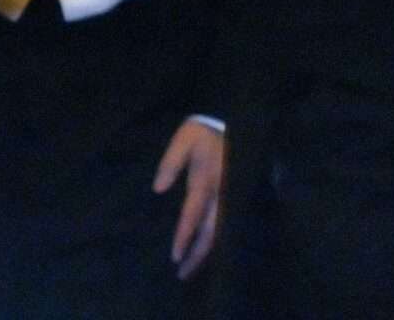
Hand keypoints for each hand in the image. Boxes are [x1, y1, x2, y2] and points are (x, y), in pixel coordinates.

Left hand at [153, 120, 224, 279]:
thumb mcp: (184, 139)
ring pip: (220, 229)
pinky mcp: (234, 193)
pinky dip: (216, 239)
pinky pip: (226, 221)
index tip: (174, 256)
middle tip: (182, 274)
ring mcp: (229, 194)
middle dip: (197, 254)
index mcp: (206, 179)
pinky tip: (208, 249)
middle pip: (210, 230)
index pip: (193, 214)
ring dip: (206, 250)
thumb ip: (171, 162)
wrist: (234, 118)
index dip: (184, 236)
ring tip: (192, 268)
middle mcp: (220, 192)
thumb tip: (158, 187)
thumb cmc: (204, 130)